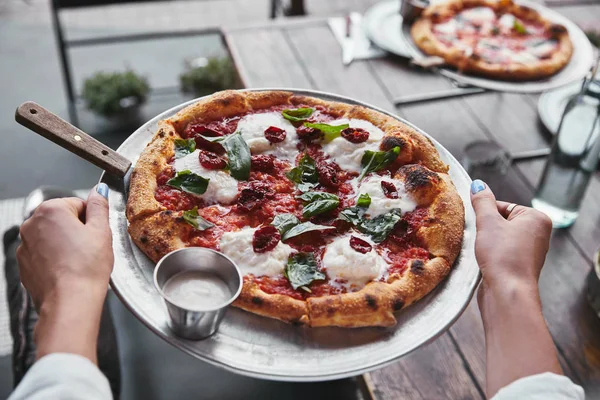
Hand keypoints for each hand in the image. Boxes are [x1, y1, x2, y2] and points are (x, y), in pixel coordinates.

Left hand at [16, 184, 112, 361]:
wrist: (69, 301)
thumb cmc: (86, 267)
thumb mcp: (101, 231)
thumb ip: (99, 206)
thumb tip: (100, 191)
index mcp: (51, 210)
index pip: (78, 204)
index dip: (92, 220)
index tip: (97, 235)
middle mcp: (31, 224)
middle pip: (63, 219)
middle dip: (77, 230)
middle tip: (90, 249)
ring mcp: (25, 245)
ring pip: (53, 237)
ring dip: (66, 244)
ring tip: (79, 261)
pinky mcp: (24, 264)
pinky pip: (44, 254)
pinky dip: (56, 258)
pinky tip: (68, 270)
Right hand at [470, 179, 552, 294]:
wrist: (508, 293)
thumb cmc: (502, 256)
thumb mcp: (488, 222)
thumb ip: (482, 201)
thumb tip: (477, 184)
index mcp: (537, 219)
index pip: (503, 206)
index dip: (485, 215)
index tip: (477, 225)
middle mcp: (538, 234)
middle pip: (501, 222)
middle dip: (486, 229)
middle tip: (480, 239)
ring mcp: (530, 252)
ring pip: (499, 238)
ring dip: (486, 243)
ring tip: (483, 252)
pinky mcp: (520, 266)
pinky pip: (501, 253)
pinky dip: (491, 255)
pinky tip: (485, 261)